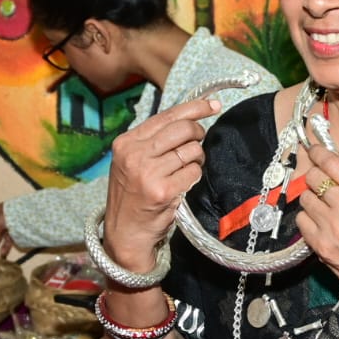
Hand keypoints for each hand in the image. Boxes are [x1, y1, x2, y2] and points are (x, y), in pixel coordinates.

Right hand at [102, 98, 220, 268]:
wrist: (124, 233)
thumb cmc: (133, 195)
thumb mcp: (132, 161)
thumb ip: (154, 141)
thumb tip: (190, 120)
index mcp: (126, 142)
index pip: (167, 116)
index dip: (194, 108)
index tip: (213, 105)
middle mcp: (134, 154)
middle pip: (183, 129)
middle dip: (199, 133)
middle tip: (199, 142)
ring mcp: (148, 173)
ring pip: (192, 151)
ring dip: (197, 160)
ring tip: (185, 170)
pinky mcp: (162, 191)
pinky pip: (194, 173)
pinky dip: (194, 177)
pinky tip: (182, 185)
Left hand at [295, 144, 338, 318]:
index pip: (334, 164)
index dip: (320, 153)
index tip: (316, 150)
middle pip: (315, 178)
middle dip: (316, 176)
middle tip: (320, 180)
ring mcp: (333, 229)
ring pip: (305, 199)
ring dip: (312, 199)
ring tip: (323, 206)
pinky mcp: (322, 247)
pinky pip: (301, 221)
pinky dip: (307, 219)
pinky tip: (319, 222)